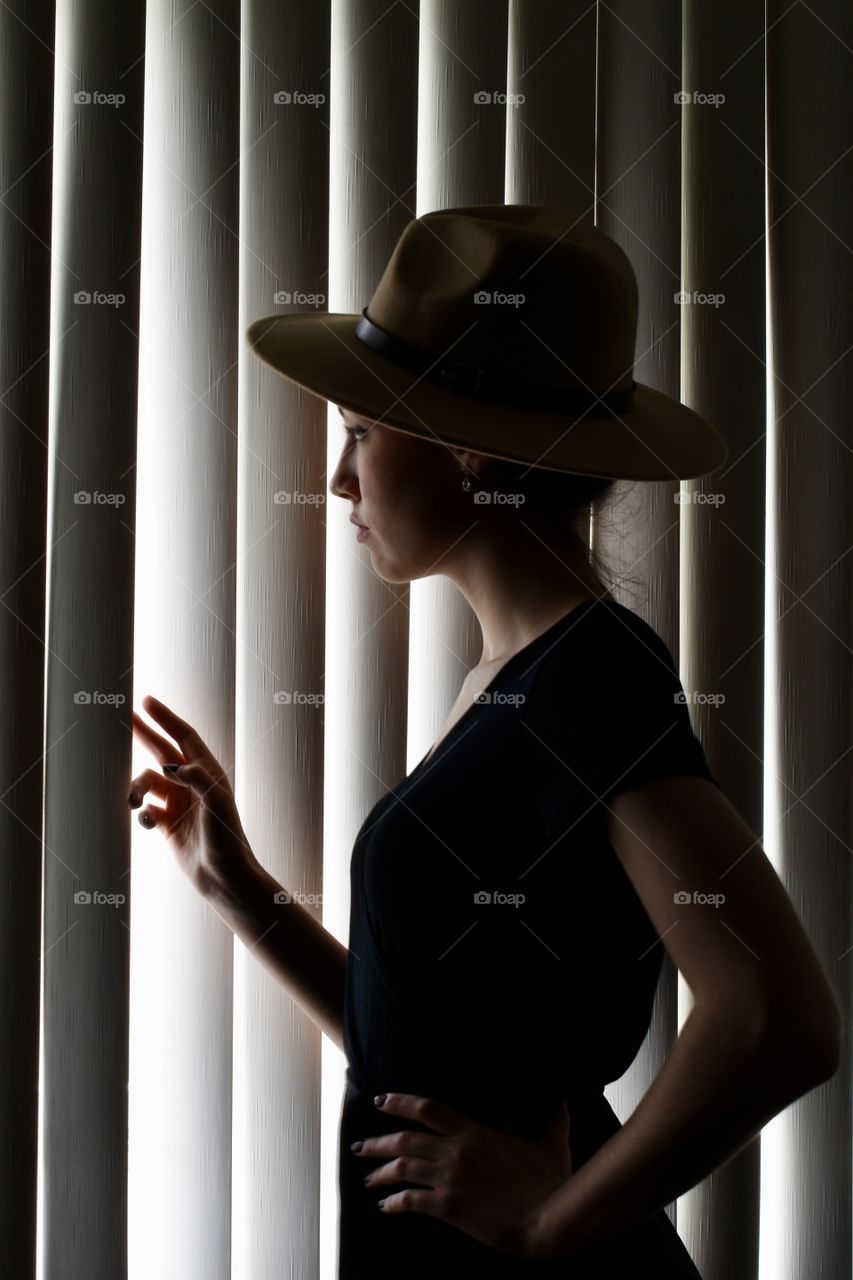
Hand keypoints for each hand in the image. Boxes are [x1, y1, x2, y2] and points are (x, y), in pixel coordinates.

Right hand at [128, 694, 257, 896]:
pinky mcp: (169, 825)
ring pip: (149, 784)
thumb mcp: (216, 802)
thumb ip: (196, 777)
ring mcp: (180, 804)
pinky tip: (149, 822)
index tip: (146, 702)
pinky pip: (147, 810)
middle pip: (163, 752)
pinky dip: (143, 813)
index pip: (184, 737)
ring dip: (138, 787)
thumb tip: (169, 764)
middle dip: (144, 736)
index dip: (166, 718)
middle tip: (124, 720)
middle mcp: (193, 785)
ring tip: (135, 799)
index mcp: (208, 773)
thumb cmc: (227, 839)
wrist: (225, 878)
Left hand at [351, 1091, 572, 1258]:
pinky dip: (394, 1202)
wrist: (548, 1216)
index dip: (401, 1102)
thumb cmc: (551, 1180)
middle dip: (378, 1142)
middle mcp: (456, 1150)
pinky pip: (411, 1201)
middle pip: (406, 1139)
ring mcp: (450, 1178)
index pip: (428, 1109)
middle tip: (360, 1146)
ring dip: (381, 1172)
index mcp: (475, 1131)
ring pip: (403, 1168)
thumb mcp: (552, 1143)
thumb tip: (565, 1101)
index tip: (381, 1101)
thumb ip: (553, 1120)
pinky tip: (386, 1206)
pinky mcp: (449, 1207)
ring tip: (368, 1178)